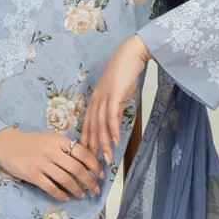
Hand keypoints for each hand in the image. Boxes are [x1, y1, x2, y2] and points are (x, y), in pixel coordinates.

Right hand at [0, 127, 104, 201]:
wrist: (5, 143)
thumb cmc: (30, 142)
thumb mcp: (50, 139)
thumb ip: (65, 148)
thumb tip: (86, 163)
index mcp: (58, 140)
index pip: (83, 153)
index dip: (94, 165)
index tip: (100, 174)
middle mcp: (51, 151)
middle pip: (77, 168)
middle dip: (89, 181)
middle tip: (95, 189)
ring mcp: (41, 163)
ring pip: (66, 180)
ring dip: (77, 189)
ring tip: (82, 194)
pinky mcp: (32, 175)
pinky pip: (51, 188)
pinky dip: (61, 194)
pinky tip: (65, 197)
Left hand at [82, 34, 151, 164]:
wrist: (131, 54)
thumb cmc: (126, 73)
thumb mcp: (119, 95)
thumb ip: (115, 109)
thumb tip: (115, 125)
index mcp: (95, 101)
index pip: (88, 125)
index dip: (87, 141)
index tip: (87, 157)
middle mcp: (95, 100)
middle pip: (91, 128)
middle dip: (93, 148)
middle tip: (95, 164)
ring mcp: (103, 97)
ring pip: (100, 125)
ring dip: (103, 143)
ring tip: (107, 157)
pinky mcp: (113, 94)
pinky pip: (111, 115)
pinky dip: (112, 129)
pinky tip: (115, 140)